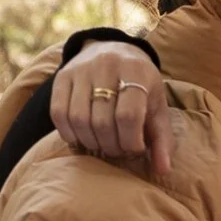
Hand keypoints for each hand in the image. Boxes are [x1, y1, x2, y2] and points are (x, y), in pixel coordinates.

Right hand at [51, 42, 173, 178]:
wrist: (114, 50)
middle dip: (111, 146)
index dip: (130, 141)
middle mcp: (106, 65)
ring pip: (78, 119)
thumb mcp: (157, 107)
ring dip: (90, 142)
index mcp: (136, 71)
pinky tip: (82, 138)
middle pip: (102, 121)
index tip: (135, 149)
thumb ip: (162, 139)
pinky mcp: (62, 76)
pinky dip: (69, 133)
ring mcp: (81, 69)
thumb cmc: (140, 86)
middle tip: (118, 150)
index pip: (128, 116)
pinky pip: (58, 113)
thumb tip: (162, 170)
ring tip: (102, 145)